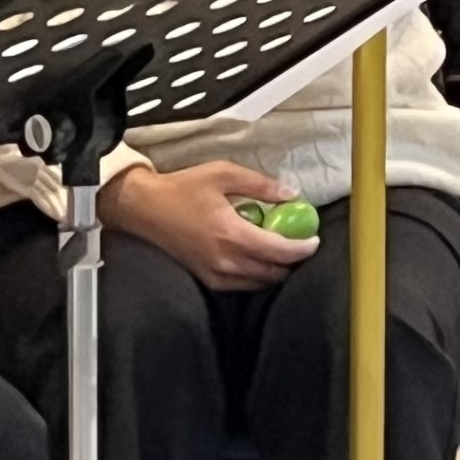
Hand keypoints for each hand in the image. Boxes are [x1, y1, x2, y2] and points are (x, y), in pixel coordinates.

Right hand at [100, 161, 318, 293]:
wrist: (145, 209)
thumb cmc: (183, 188)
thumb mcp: (223, 174)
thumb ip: (260, 185)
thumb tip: (291, 193)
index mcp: (233, 235)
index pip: (280, 252)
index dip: (303, 249)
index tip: (315, 240)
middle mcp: (226, 261)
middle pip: (274, 272)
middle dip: (293, 260)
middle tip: (300, 243)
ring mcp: (216, 274)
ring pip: (260, 283)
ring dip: (276, 270)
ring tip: (282, 250)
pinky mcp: (207, 280)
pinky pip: (242, 286)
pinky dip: (257, 276)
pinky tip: (258, 258)